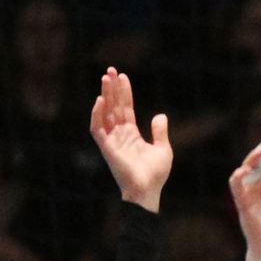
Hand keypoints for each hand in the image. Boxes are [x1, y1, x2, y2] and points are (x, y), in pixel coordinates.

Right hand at [88, 68, 171, 210]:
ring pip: (105, 112)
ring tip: (106, 78)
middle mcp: (119, 135)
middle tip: (111, 70)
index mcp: (131, 134)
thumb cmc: (155, 174)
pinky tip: (100, 100)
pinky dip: (97, 114)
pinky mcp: (106, 147)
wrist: (148, 190)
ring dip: (105, 95)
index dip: (124, 93)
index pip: (125, 109)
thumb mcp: (163, 149)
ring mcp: (111, 140)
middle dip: (112, 88)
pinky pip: (97, 128)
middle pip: (114, 106)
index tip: (124, 77)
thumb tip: (160, 115)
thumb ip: (160, 132)